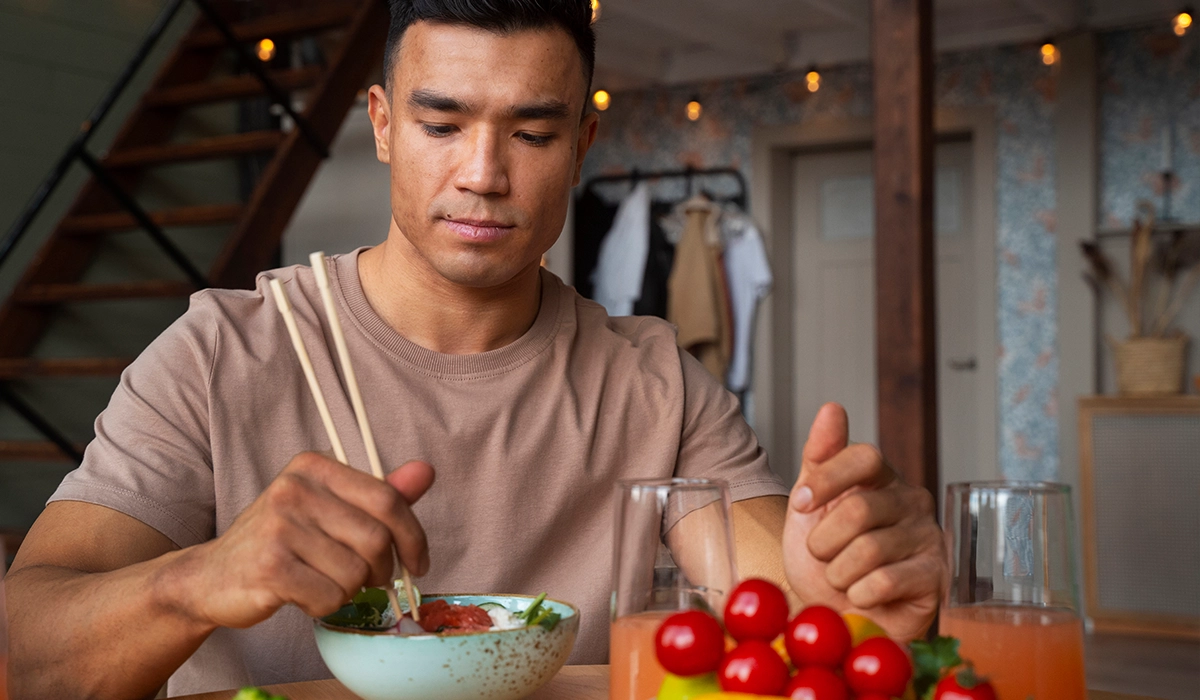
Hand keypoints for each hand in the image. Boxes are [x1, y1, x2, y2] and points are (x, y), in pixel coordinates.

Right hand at [171, 452, 434, 628]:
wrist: (212, 576)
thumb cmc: (280, 542)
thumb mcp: (328, 508)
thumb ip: (379, 494)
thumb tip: (425, 471)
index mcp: (314, 467)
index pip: (388, 499)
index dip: (413, 536)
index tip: (419, 562)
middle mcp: (294, 489)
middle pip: (376, 539)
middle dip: (382, 570)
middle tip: (370, 580)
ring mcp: (279, 527)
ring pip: (355, 573)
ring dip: (349, 590)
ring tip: (323, 581)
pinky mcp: (269, 567)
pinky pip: (330, 597)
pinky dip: (326, 605)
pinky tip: (304, 595)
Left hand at [782, 403, 944, 640]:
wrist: (839, 616)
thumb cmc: (826, 559)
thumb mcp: (810, 506)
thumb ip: (819, 457)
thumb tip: (832, 407)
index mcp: (882, 478)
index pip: (864, 456)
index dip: (827, 479)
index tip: (800, 505)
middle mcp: (911, 500)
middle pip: (859, 508)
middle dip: (824, 540)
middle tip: (821, 555)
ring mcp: (929, 537)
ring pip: (869, 549)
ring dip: (838, 572)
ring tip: (841, 579)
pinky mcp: (936, 578)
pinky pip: (884, 581)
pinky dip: (858, 594)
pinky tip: (862, 596)